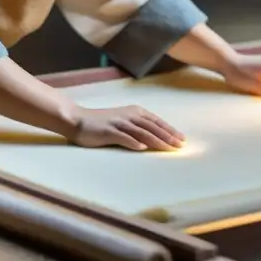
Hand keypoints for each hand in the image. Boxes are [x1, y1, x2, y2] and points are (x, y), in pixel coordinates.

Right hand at [68, 105, 184, 151]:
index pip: (156, 121)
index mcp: (135, 112)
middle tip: (180, 146)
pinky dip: (134, 143)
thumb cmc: (102, 123)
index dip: (170, 130)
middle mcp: (129, 116)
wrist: (78, 120)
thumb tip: (155, 139)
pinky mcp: (109, 131)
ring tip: (167, 149)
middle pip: (152, 127)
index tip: (182, 139)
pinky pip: (123, 137)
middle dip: (168, 136)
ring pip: (142, 132)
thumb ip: (138, 127)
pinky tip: (143, 149)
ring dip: (156, 141)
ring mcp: (119, 123)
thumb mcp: (124, 121)